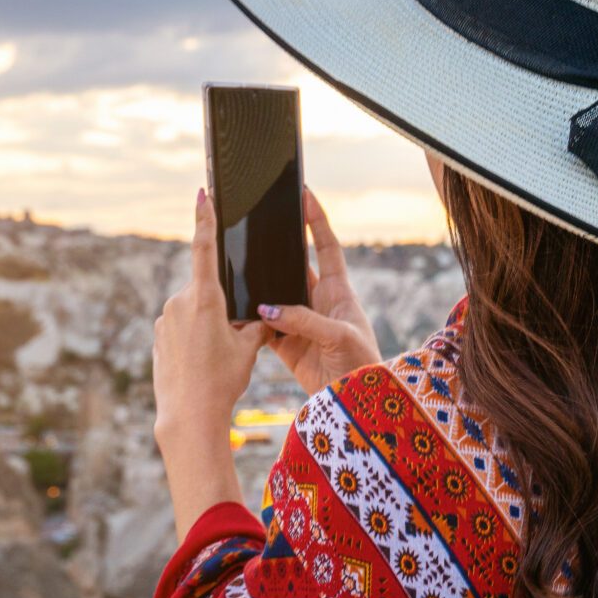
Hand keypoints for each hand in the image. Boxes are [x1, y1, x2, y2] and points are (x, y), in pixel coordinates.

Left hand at [153, 190, 267, 535]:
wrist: (188, 416)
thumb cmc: (221, 381)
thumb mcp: (248, 350)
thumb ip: (256, 325)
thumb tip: (263, 317)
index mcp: (204, 298)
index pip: (205, 248)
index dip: (205, 218)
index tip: (202, 193)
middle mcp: (179, 302)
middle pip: (206, 292)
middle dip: (222, 308)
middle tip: (232, 341)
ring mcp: (165, 319)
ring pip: (193, 312)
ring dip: (207, 327)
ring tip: (216, 361)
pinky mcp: (158, 336)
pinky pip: (180, 329)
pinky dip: (193, 341)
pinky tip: (201, 366)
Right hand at [258, 189, 380, 394]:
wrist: (356, 403)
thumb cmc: (361, 364)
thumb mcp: (339, 335)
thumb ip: (303, 320)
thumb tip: (267, 308)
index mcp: (339, 291)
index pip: (327, 246)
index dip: (316, 220)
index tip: (304, 194)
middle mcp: (318, 302)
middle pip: (295, 266)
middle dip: (277, 249)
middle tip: (256, 228)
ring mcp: (301, 322)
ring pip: (274, 296)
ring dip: (259, 287)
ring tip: (238, 268)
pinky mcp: (287, 345)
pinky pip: (264, 327)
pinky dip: (250, 321)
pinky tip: (235, 312)